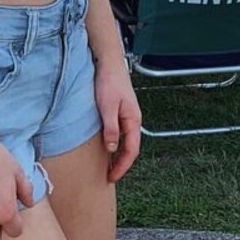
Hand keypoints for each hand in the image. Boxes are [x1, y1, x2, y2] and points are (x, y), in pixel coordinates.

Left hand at [95, 65, 141, 182]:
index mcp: (133, 120)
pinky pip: (119, 133)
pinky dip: (114, 143)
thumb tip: (113, 149)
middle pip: (130, 148)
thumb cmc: (108, 82)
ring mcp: (127, 116)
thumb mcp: (107, 107)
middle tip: (108, 176)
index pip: (131, 150)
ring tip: (106, 166)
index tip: (112, 177)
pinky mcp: (119, 111)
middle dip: (121, 164)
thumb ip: (111, 128)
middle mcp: (132, 120)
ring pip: (125, 141)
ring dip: (117, 155)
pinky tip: (105, 147)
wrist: (108, 62)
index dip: (122, 166)